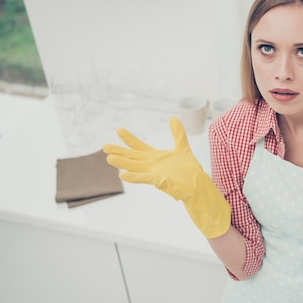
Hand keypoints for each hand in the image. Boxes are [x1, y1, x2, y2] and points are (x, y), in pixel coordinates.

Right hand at [103, 117, 230, 238]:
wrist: (197, 185)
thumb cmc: (188, 170)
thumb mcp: (182, 147)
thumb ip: (177, 133)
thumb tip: (173, 117)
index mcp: (156, 157)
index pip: (140, 147)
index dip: (130, 139)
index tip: (119, 129)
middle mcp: (152, 165)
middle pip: (133, 157)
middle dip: (120, 151)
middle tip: (105, 146)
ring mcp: (155, 173)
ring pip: (135, 167)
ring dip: (123, 163)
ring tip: (109, 159)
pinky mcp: (159, 180)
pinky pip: (144, 178)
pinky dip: (134, 177)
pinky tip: (122, 175)